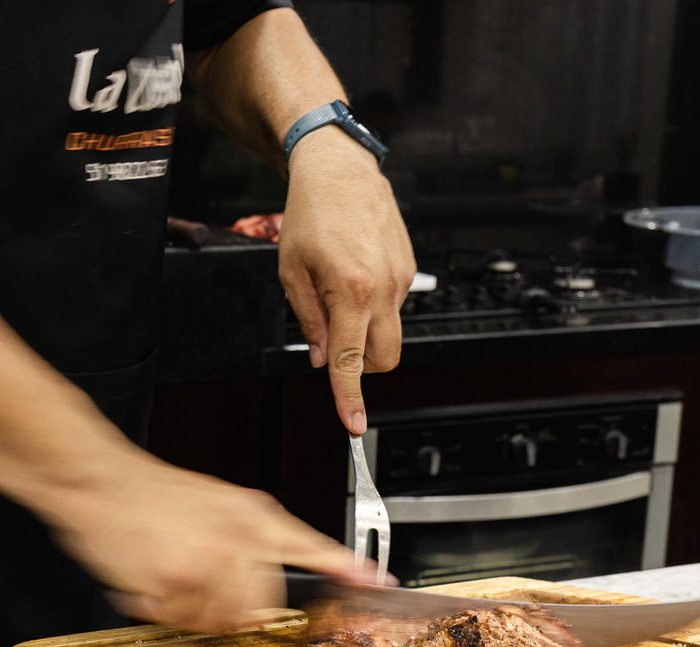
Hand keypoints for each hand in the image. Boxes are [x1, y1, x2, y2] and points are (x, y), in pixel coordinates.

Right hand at [49, 454, 363, 632]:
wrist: (100, 480)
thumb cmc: (149, 494)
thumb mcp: (213, 504)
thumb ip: (244, 542)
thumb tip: (258, 592)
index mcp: (252, 515)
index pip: (312, 546)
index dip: (345, 568)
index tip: (377, 583)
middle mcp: (238, 536)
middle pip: (258, 605)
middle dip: (230, 613)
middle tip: (197, 594)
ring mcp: (209, 560)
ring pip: (218, 620)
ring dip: (189, 613)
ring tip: (166, 580)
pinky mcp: (177, 578)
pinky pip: (178, 619)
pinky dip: (158, 609)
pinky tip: (146, 579)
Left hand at [279, 127, 416, 433]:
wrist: (341, 170)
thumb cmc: (311, 214)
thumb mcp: (291, 272)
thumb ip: (308, 320)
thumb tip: (320, 358)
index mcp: (350, 291)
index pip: (350, 361)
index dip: (349, 397)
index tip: (353, 422)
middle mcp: (383, 288)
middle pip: (386, 358)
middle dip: (362, 365)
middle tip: (334, 343)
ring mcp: (401, 279)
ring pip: (389, 331)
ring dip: (365, 329)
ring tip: (337, 289)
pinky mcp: (409, 269)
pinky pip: (393, 305)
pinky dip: (373, 305)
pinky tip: (354, 273)